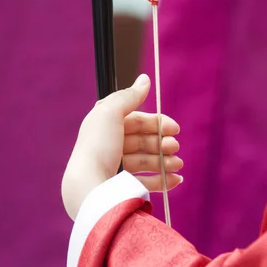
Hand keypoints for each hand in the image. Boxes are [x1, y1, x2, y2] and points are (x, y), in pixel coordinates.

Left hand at [62, 74, 182, 219]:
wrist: (88, 188)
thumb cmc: (98, 147)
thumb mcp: (110, 113)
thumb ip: (129, 96)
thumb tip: (145, 79)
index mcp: (105, 127)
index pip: (136, 121)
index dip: (156, 123)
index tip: (174, 128)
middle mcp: (110, 146)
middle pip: (143, 141)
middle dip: (162, 142)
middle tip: (175, 146)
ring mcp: (115, 168)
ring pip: (147, 161)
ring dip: (165, 161)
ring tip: (177, 164)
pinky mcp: (121, 188)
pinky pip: (146, 182)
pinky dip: (163, 179)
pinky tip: (175, 179)